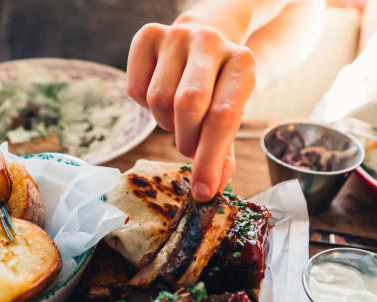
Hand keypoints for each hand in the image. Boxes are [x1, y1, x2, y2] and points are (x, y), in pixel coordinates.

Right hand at [126, 23, 254, 200]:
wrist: (202, 39)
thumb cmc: (217, 86)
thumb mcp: (230, 112)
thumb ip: (223, 151)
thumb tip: (211, 186)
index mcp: (241, 63)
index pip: (223, 117)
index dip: (210, 159)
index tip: (202, 191)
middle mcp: (210, 42)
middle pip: (188, 104)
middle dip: (186, 140)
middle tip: (189, 149)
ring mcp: (177, 35)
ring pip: (158, 99)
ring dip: (166, 123)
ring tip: (178, 117)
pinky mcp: (147, 35)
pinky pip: (135, 90)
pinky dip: (144, 107)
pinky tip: (161, 95)